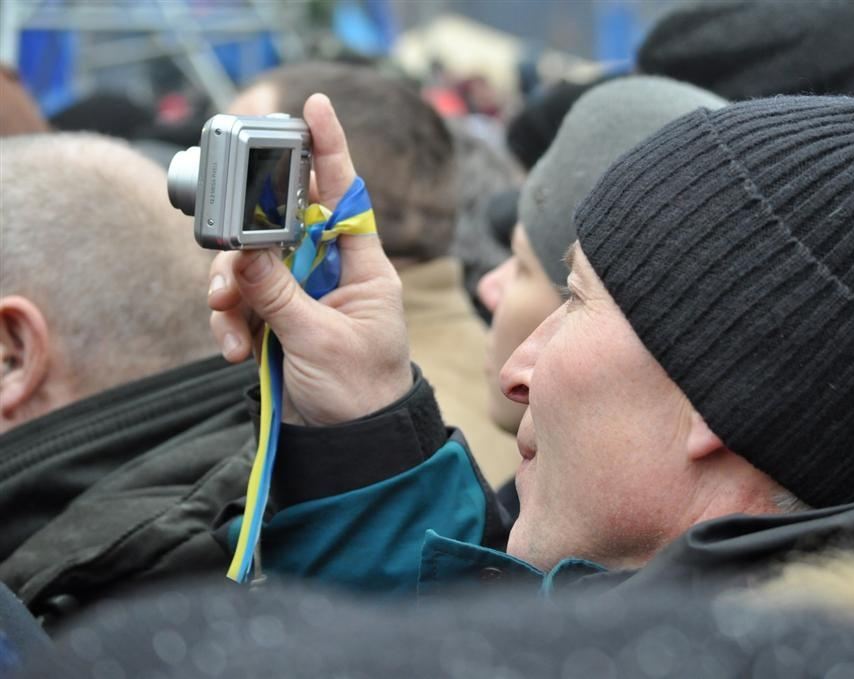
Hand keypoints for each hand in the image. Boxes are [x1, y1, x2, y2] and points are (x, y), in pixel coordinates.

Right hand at [208, 94, 411, 425]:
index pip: (346, 196)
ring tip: (230, 327)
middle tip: (231, 260)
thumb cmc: (361, 391)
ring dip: (230, 291)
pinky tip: (232, 350)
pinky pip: (240, 303)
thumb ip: (280, 298)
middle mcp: (329, 272)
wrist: (351, 444)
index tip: (313, 107)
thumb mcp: (322, 342)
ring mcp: (299, 295)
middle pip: (279, 224)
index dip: (330, 150)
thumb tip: (243, 257)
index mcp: (362, 267)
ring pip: (249, 265)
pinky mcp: (275, 320)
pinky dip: (229, 322)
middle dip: (248, 239)